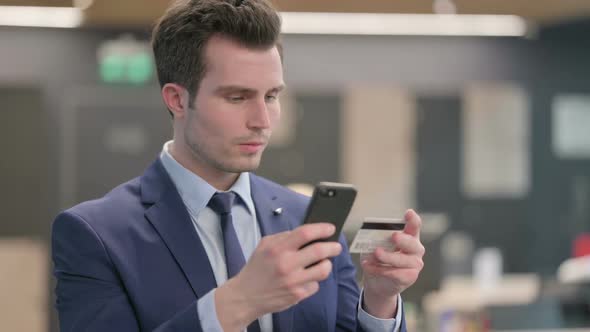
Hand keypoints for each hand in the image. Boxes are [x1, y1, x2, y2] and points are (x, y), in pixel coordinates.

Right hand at [215, 223, 341, 331]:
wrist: (246, 296)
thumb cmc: (257, 268)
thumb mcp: (264, 245)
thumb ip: (284, 237)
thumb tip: (307, 233)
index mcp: (278, 248)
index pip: (305, 233)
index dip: (322, 229)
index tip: (331, 229)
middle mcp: (287, 264)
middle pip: (320, 251)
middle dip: (333, 247)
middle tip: (336, 247)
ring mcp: (294, 281)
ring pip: (323, 270)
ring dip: (327, 264)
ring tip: (323, 263)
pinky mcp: (298, 295)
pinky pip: (315, 285)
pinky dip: (314, 281)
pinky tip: (306, 279)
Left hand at [360, 209, 424, 317]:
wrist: (377, 281)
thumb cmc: (378, 259)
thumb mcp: (374, 246)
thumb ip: (376, 242)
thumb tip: (373, 242)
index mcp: (408, 236)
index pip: (414, 226)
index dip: (412, 219)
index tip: (409, 213)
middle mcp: (415, 249)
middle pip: (412, 243)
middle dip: (403, 239)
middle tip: (394, 236)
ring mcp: (415, 264)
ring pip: (402, 260)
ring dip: (387, 257)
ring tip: (375, 253)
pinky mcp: (410, 277)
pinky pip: (395, 273)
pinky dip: (380, 269)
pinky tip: (369, 266)